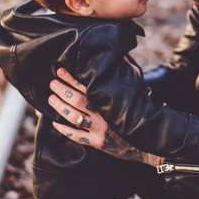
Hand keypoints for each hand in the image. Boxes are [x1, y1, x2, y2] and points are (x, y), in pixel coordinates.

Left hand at [48, 68, 162, 165]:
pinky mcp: (97, 143)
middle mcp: (104, 115)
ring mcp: (100, 130)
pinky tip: (54, 123)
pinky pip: (76, 136)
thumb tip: (122, 56)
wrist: (147, 141)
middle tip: (52, 84)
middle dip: (62, 91)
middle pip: (78, 100)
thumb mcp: (137, 90)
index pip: (88, 86)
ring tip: (50, 99)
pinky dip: (64, 130)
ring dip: (60, 107)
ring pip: (74, 117)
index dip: (72, 78)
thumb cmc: (141, 111)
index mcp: (111, 100)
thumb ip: (129, 72)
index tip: (60, 71)